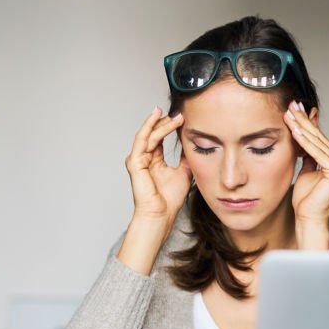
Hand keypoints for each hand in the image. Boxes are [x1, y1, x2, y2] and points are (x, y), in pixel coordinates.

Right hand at [124, 106, 192, 224]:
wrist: (161, 214)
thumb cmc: (169, 199)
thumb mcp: (184, 172)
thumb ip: (185, 158)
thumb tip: (193, 145)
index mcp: (153, 160)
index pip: (159, 137)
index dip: (169, 126)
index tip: (183, 118)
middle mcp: (143, 157)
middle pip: (152, 133)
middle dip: (165, 121)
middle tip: (180, 114)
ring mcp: (137, 159)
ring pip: (148, 134)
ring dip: (161, 123)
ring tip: (174, 116)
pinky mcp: (135, 162)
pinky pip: (142, 140)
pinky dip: (150, 128)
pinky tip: (158, 118)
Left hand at [285, 100, 328, 229]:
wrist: (308, 217)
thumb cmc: (306, 198)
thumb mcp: (306, 170)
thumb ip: (308, 154)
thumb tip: (304, 136)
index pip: (319, 138)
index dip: (306, 123)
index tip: (294, 109)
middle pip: (318, 138)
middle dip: (303, 121)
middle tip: (290, 105)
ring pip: (317, 143)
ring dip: (301, 127)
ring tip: (288, 114)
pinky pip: (317, 153)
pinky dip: (305, 142)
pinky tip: (295, 131)